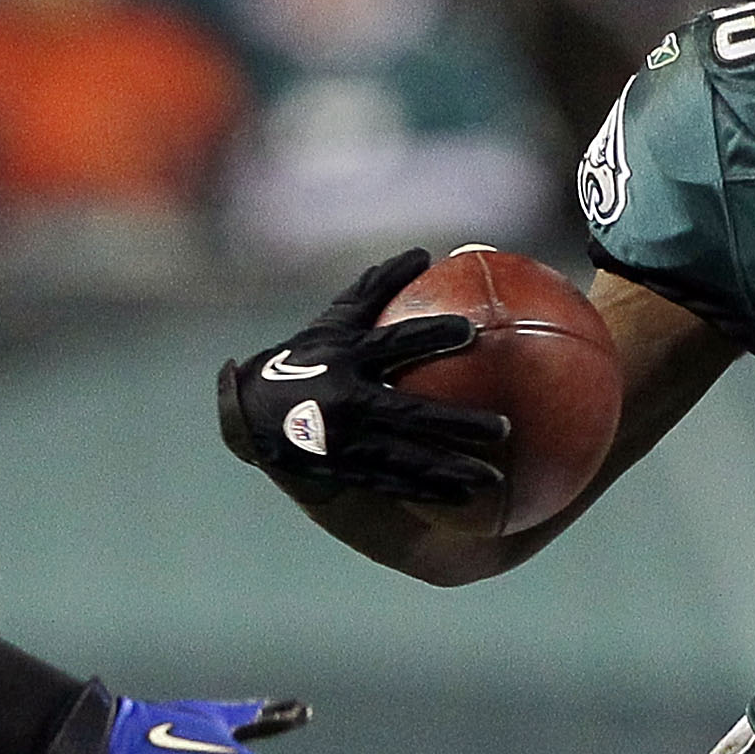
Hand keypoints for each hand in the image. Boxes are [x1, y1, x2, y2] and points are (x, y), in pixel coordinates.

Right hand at [217, 249, 508, 507]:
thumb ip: (376, 289)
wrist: (250, 414)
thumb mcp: (333, 321)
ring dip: (451, 471)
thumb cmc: (305, 358)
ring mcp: (347, 442)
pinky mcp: (346, 471)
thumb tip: (423, 252)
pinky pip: (394, 485)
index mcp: (346, 358)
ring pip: (408, 459)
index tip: (469, 331)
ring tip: (495, 480)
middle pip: (410, 414)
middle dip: (457, 423)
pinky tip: (465, 500)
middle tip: (504, 429)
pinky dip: (429, 493)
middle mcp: (347, 401)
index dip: (429, 334)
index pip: (394, 342)